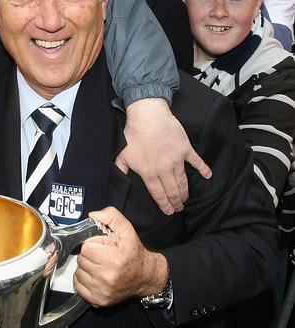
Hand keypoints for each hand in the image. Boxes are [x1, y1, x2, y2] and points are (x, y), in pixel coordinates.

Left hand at [74, 206, 167, 305]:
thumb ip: (110, 216)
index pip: (86, 248)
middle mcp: (108, 277)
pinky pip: (79, 287)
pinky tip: (95, 276)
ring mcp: (103, 291)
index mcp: (114, 259)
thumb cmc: (134, 253)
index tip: (101, 247)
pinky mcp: (99, 301)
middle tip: (100, 256)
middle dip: (89, 256)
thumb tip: (92, 216)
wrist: (146, 276)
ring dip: (86, 268)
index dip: (93, 245)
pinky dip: (84, 280)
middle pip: (81, 260)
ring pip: (79, 273)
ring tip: (99, 266)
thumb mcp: (127, 229)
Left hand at [116, 99, 211, 214]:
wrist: (148, 116)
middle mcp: (164, 169)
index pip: (158, 194)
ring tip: (186, 199)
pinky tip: (208, 176)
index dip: (164, 205)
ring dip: (185, 191)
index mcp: (149, 172)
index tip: (168, 212)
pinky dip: (203, 169)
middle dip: (176, 202)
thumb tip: (119, 181)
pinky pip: (196, 161)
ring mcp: (176, 160)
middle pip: (172, 191)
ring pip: (183, 181)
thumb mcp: (123, 155)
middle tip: (179, 208)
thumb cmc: (134, 134)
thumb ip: (121, 170)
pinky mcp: (185, 149)